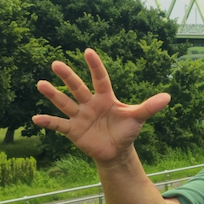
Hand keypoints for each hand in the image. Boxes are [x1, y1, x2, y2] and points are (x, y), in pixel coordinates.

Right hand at [32, 49, 169, 164]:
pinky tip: (35, 118)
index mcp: (106, 98)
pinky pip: (59, 125)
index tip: (88, 51)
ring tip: (41, 84)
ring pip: (65, 102)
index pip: (100, 79)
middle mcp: (90, 103)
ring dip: (53, 94)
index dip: (95, 66)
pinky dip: (48, 122)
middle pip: (77, 87)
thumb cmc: (127, 131)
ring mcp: (80, 116)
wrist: (117, 152)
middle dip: (68, 77)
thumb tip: (168, 97)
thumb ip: (149, 107)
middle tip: (56, 64)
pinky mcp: (73, 130)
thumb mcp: (138, 118)